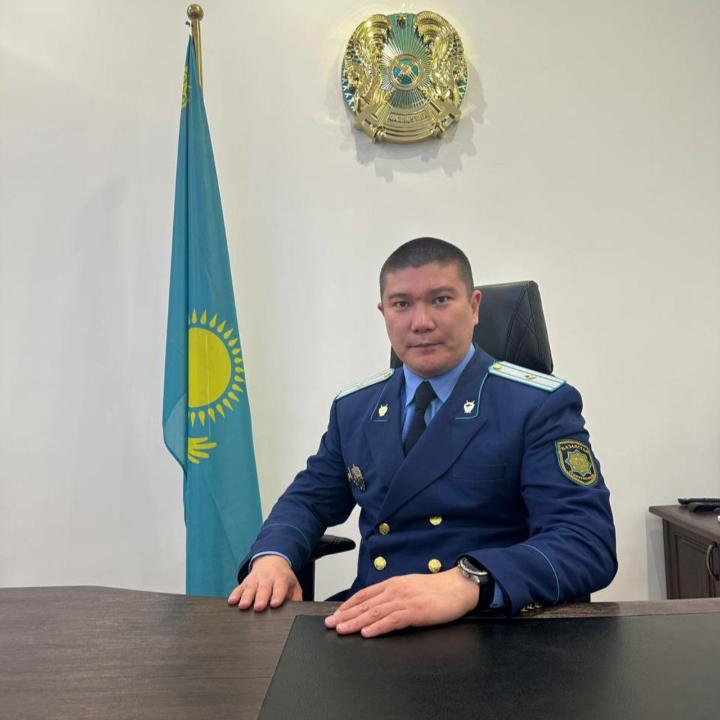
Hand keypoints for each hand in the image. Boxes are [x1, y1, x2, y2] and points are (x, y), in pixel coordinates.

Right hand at [227, 555, 301, 610]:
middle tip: (259, 607)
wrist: (272, 560)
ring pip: (250, 588)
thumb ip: (296, 599)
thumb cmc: (283, 577)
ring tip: (243, 606)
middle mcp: (267, 579)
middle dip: (261, 598)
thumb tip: (298, 612)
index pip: (280, 588)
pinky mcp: (246, 582)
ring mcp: (255, 579)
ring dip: (246, 597)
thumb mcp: (294, 586)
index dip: (278, 596)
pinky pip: (239, 588)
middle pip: (264, 589)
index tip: (275, 603)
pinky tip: (232, 601)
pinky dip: (235, 594)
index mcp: (281, 580)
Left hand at [324, 567, 478, 637]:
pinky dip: (378, 627)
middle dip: (346, 615)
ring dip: (356, 622)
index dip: (348, 605)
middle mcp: (395, 590)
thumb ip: (394, 595)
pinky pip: (392, 620)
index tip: (336, 614)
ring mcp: (404, 600)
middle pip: (365, 604)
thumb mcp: (410, 587)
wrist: (458, 587)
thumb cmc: (436, 589)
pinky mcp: (415, 611)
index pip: (364, 594)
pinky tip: (367, 632)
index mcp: (393, 584)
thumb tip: (378, 605)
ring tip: (342, 630)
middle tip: (331, 624)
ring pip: (374, 612)